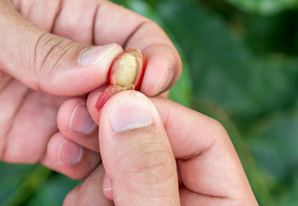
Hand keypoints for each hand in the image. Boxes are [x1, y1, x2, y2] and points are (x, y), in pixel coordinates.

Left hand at [0, 0, 179, 176]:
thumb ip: (44, 45)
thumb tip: (109, 65)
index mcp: (69, 17)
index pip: (134, 35)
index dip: (153, 58)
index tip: (150, 82)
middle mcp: (74, 62)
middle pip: (131, 86)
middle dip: (128, 103)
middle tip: (93, 112)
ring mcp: (60, 102)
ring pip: (111, 124)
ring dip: (104, 135)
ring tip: (64, 134)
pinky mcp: (42, 139)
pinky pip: (81, 154)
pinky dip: (83, 162)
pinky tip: (59, 156)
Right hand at [56, 91, 257, 204]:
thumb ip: (147, 172)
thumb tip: (128, 107)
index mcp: (225, 201)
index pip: (204, 136)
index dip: (159, 112)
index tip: (113, 101)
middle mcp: (192, 197)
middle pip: (160, 142)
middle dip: (117, 130)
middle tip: (78, 117)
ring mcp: (156, 201)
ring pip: (127, 162)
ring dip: (96, 161)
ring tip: (71, 159)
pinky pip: (108, 187)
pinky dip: (86, 189)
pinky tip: (79, 200)